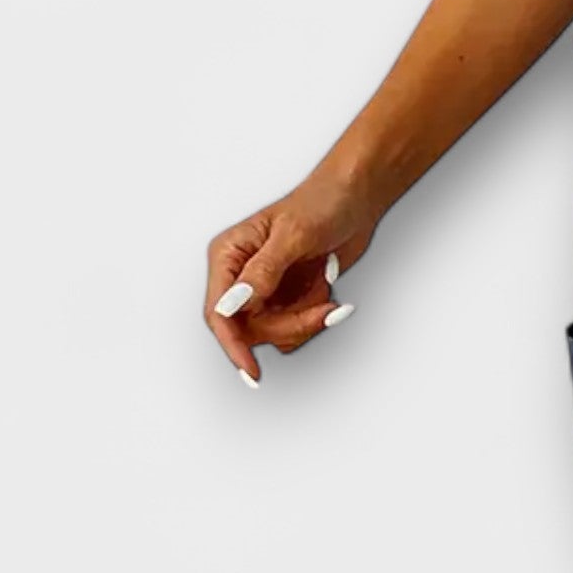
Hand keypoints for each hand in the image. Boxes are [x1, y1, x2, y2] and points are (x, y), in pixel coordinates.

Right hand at [203, 169, 381, 385]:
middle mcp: (241, 276)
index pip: (219, 313)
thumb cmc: (321, 204)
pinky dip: (316, 318)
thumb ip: (263, 272)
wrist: (353, 202)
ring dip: (306, 322)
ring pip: (276, 334)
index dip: (232, 345)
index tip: (251, 371)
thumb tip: (238, 301)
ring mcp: (266, 291)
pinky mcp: (288, 300)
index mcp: (229, 256)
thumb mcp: (292, 237)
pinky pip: (297, 329)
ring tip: (326, 296)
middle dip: (289, 326)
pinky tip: (327, 294)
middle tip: (320, 311)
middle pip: (251, 331)